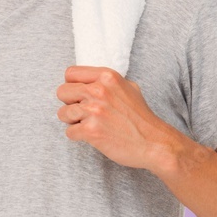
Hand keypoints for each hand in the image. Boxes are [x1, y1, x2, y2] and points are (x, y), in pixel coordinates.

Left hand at [55, 65, 174, 169]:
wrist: (154, 143)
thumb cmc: (141, 118)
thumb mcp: (129, 88)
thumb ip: (108, 82)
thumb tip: (88, 80)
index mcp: (107, 76)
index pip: (70, 73)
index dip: (72, 86)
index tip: (80, 96)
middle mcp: (99, 90)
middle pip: (62, 92)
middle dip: (70, 104)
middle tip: (84, 113)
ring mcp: (94, 110)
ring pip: (62, 113)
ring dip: (73, 121)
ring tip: (89, 125)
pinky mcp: (91, 130)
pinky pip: (69, 132)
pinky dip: (78, 136)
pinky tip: (93, 136)